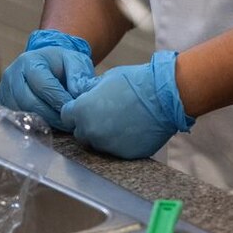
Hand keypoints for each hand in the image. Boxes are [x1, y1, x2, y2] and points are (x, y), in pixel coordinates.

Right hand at [0, 30, 96, 130]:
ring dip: (43, 123)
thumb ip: (78, 75)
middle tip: (69, 123)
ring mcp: (4, 91)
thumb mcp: (74, 60)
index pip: (43, 86)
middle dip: (51, 116)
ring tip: (61, 125)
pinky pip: (15, 119)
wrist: (44, 64)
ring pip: (22, 114)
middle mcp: (12, 75)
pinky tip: (48, 126)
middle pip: (29, 102)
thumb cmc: (61, 63)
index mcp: (29, 61)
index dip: (59, 100)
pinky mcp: (3, 104)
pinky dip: (32, 125)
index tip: (73, 110)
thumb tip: (76, 94)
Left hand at [61, 50, 193, 158]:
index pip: (66, 116)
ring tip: (123, 120)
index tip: (87, 106)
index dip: (76, 110)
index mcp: (82, 111)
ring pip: (98, 143)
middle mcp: (90, 132)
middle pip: (80, 132)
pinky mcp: (123, 154)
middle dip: (89, 123)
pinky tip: (133, 128)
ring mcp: (107, 145)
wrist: (165, 96)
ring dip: (104, 134)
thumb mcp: (107, 78)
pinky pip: (116, 149)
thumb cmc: (137, 82)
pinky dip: (121, 141)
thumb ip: (90, 90)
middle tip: (107, 113)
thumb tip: (83, 94)